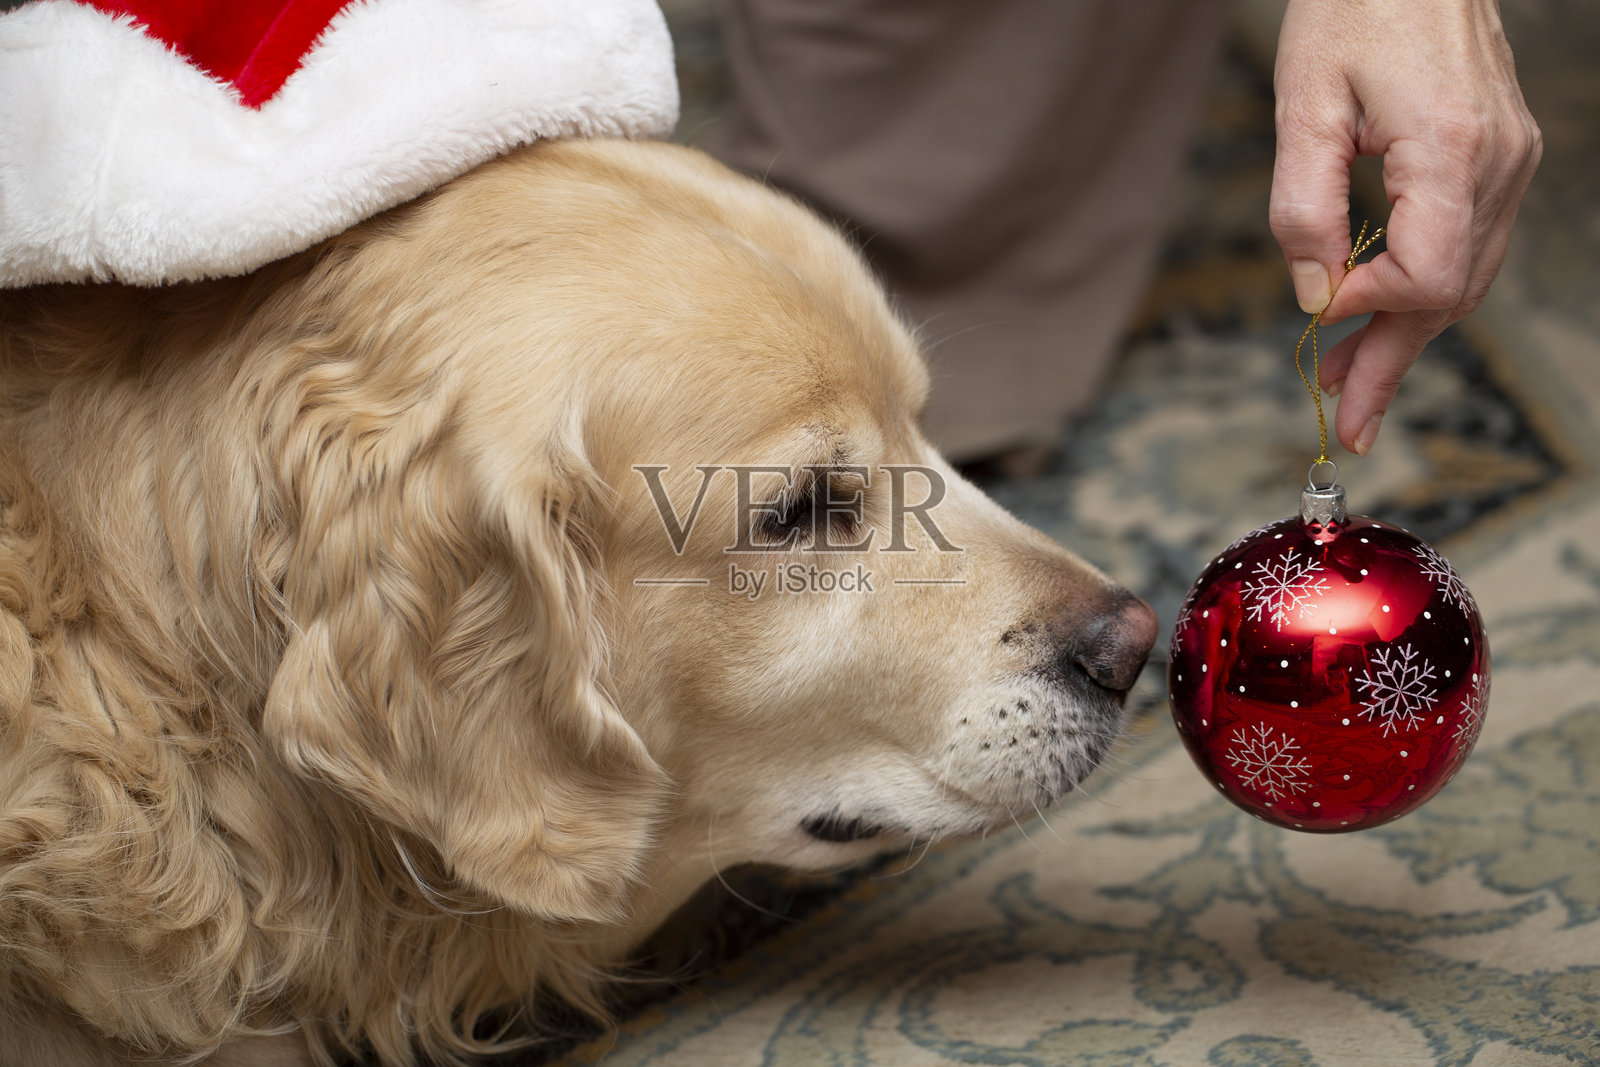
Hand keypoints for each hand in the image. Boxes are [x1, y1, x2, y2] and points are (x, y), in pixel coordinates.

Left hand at [1269, 0, 1540, 454]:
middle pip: (1451, 296)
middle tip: (1346, 424)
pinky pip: (1469, 246)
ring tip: (1348, 382)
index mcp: (1453, 150)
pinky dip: (1424, 290)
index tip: (1317, 318)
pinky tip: (1379, 314)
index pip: (1426, 276)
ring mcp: (1511, 161)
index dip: (1368, 311)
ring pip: (1465, 280)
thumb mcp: (1303, 104)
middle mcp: (1500, 164)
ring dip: (1405, 335)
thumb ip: (1302, 208)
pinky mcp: (1502, 157)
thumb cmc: (1352, 8)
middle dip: (1391, 362)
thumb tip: (1311, 295)